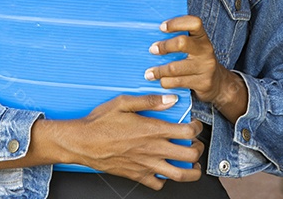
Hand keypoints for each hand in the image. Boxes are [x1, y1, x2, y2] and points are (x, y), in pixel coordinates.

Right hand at [58, 93, 203, 188]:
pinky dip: (166, 180)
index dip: (197, 127)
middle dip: (199, 149)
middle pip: (190, 155)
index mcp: (152, 130)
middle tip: (197, 144)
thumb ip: (149, 100)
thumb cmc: (100, 122)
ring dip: (192, 171)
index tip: (195, 124)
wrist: (82, 143)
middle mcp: (153, 149)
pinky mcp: (137, 176)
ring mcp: (146, 165)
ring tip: (192, 165)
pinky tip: (164, 170)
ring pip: (180, 175)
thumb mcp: (123, 102)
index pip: (187, 132)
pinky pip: (159, 184)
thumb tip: (171, 98)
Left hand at [146, 15, 248, 122]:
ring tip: (149, 73)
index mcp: (202, 37)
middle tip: (152, 50)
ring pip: (175, 67)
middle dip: (164, 46)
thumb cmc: (198, 61)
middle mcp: (206, 50)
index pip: (194, 23)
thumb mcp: (194, 47)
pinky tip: (161, 82)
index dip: (176, 23)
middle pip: (182, 43)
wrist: (218, 83)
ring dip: (159, 70)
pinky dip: (165, 82)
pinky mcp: (203, 83)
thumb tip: (151, 35)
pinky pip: (178, 82)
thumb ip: (180, 40)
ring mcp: (205, 67)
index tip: (161, 27)